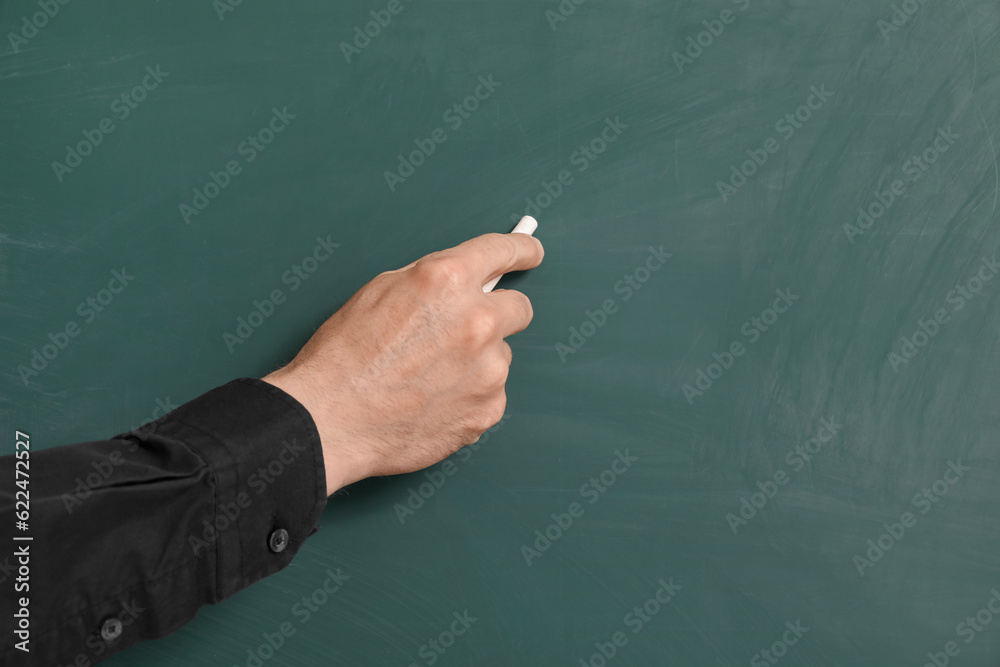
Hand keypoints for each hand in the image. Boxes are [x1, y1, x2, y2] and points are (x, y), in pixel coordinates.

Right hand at [263, 232, 543, 495]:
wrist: (330, 419)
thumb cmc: (344, 356)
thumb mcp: (381, 290)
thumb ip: (433, 282)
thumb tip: (463, 284)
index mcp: (447, 281)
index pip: (504, 251)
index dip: (521, 250)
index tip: (530, 252)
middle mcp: (477, 321)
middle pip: (519, 309)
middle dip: (497, 314)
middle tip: (466, 331)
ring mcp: (488, 370)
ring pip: (499, 356)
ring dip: (477, 361)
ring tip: (429, 377)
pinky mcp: (488, 410)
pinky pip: (491, 394)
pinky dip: (470, 396)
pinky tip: (433, 401)